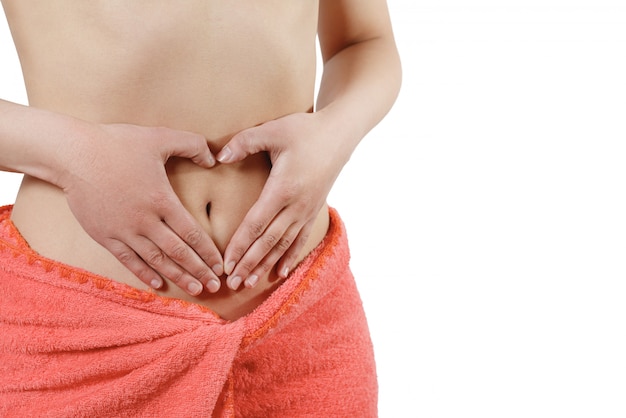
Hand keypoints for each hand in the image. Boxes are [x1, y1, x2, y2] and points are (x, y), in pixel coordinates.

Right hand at [59, 123, 223, 294]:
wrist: (72, 154)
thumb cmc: (117, 143)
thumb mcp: (160, 137)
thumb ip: (192, 145)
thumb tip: (214, 159)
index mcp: (161, 200)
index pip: (192, 233)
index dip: (208, 252)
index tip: (220, 266)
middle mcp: (145, 221)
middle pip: (178, 252)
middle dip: (199, 271)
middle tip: (216, 286)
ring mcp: (124, 231)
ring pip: (156, 261)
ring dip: (178, 277)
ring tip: (195, 289)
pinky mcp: (105, 236)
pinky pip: (128, 260)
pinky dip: (144, 273)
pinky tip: (158, 284)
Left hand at [216, 112, 346, 289]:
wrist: (339, 134)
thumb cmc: (305, 130)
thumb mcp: (272, 130)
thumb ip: (243, 142)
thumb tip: (218, 156)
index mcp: (283, 188)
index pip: (257, 224)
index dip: (240, 245)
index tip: (226, 263)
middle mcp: (296, 205)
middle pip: (268, 241)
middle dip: (249, 263)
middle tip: (231, 283)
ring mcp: (307, 210)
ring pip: (284, 245)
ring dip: (265, 265)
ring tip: (249, 283)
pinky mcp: (314, 210)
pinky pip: (301, 239)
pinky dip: (289, 257)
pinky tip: (280, 272)